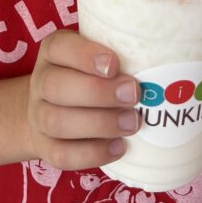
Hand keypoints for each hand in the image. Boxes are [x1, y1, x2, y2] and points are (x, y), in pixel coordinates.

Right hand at [28, 30, 139, 170]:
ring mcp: (38, 117)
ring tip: (132, 123)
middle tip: (133, 96)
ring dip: (99, 124)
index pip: (58, 47)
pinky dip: (92, 154)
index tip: (115, 64)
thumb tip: (162, 55)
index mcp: (53, 52)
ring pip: (57, 122)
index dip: (84, 56)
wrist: (50, 107)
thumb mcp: (95, 55)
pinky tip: (119, 147)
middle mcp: (41, 82)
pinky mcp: (45, 147)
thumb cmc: (87, 75)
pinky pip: (61, 155)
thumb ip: (119, 53)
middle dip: (98, 93)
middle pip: (55, 87)